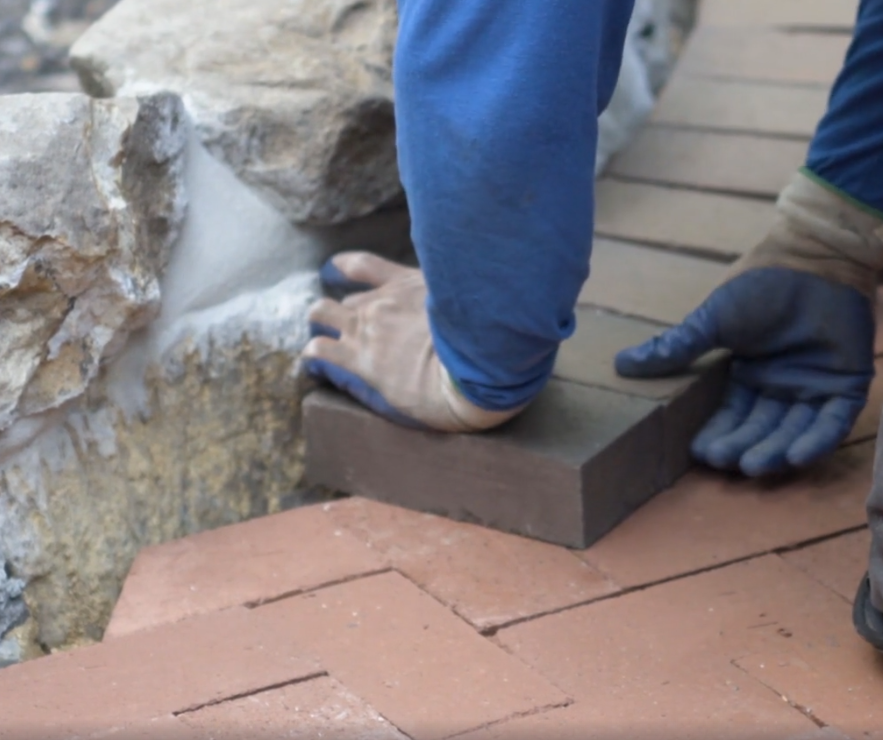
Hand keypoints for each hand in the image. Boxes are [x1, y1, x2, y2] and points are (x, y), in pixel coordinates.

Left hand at [302, 252, 524, 431]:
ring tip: (322, 346)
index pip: (362, 266)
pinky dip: (311, 354)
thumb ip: (455, 287)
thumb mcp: (470, 297)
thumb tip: (469, 281)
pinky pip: (318, 349)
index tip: (334, 274)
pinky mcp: (360, 360)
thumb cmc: (484, 338)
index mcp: (408, 284)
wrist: (478, 369)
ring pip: (320, 314)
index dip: (343, 270)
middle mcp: (383, 301)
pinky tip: (313, 364)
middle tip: (343, 331)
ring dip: (319, 326)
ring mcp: (368, 329)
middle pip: (343, 297)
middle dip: (338, 312)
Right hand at [615, 266, 874, 476]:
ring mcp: (814, 387)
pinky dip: (816, 442)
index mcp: (747, 374)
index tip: (698, 451)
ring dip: (774, 452)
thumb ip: (675, 349)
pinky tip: (795, 457)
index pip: (730, 416)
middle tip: (722, 462)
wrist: (812, 259)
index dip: (716, 435)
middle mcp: (779, 387)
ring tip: (752, 466)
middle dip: (741, 448)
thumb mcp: (710, 321)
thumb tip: (620, 363)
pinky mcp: (847, 385)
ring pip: (793, 432)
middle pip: (759, 429)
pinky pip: (832, 423)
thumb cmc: (759, 287)